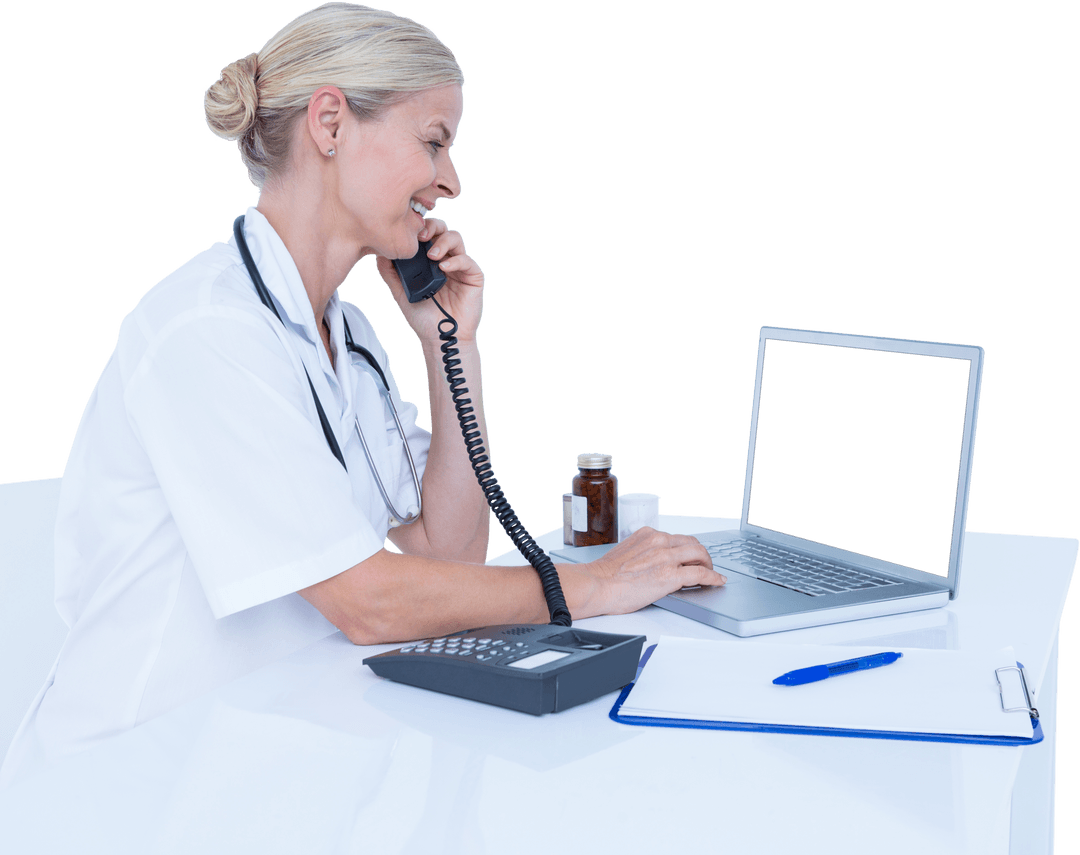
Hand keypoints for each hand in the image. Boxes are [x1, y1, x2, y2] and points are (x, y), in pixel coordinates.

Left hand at [375, 217, 484, 344]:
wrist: (440, 337)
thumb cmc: (423, 317)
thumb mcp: (401, 293)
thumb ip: (390, 273)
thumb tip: (379, 253)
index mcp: (429, 260)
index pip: (426, 234)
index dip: (419, 228)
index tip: (408, 233)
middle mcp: (445, 259)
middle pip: (442, 230)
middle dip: (432, 227)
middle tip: (421, 238)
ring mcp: (460, 266)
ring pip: (456, 238)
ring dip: (443, 242)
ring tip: (433, 256)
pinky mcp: (473, 276)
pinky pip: (466, 260)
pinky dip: (455, 260)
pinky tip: (444, 267)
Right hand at [585, 528, 726, 615]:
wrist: (596, 585)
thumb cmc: (604, 575)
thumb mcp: (626, 553)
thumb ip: (643, 553)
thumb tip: (652, 564)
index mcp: (649, 535)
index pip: (677, 538)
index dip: (688, 549)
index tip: (691, 556)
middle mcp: (660, 541)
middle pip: (693, 543)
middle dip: (702, 555)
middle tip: (705, 565)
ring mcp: (667, 557)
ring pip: (700, 555)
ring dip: (709, 565)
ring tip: (712, 574)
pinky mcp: (671, 575)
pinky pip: (701, 573)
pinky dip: (713, 577)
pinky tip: (717, 581)